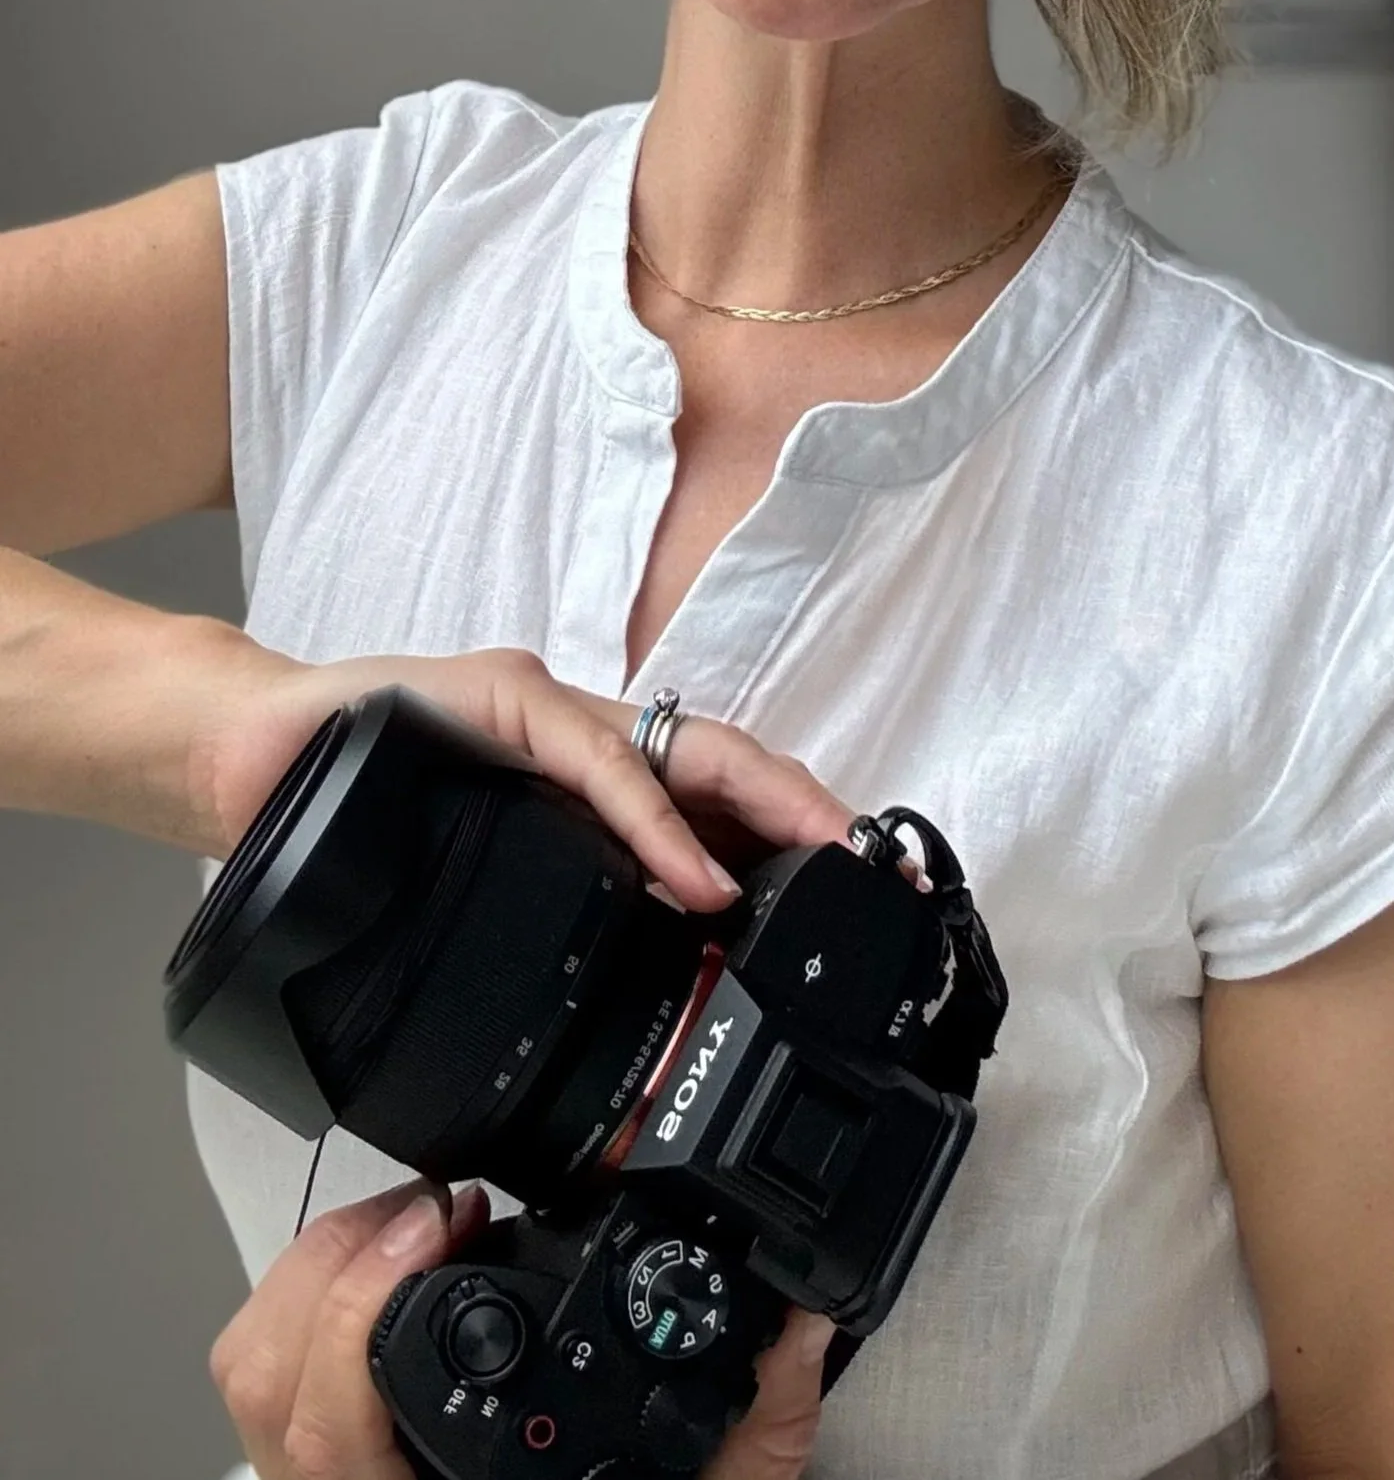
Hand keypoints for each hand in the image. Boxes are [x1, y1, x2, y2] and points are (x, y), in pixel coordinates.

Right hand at [187, 636, 855, 912]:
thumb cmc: (360, 806)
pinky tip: (691, 873)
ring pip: (681, 749)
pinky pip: (595, 762)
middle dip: (809, 813)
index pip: (710, 788)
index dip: (788, 827)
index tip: (858, 881)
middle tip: (873, 869)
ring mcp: (544, 710)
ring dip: (762, 807)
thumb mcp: (485, 872)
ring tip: (818, 858)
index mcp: (584, 771)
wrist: (244, 758)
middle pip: (724, 762)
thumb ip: (558, 896)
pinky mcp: (498, 699)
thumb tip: (645, 969)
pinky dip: (654, 821)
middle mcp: (580, 732)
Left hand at [211, 1176, 833, 1478]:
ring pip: (250, 1376)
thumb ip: (751, 1431)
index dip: (357, 1306)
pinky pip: (272, 1384)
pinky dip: (319, 1306)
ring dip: (320, 1272)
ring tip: (419, 1225)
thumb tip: (795, 1320)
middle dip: (335, 1260)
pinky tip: (403, 1280)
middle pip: (262, 1382)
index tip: (445, 1218)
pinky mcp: (332, 1475)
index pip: (326, 1428)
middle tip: (439, 1207)